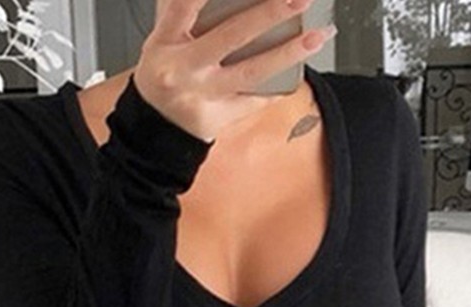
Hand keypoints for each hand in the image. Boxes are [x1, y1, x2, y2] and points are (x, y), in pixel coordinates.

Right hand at [133, 0, 334, 141]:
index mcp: (166, 42)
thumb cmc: (163, 75)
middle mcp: (184, 69)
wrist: (154, 130)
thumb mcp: (161, 40)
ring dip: (288, 53)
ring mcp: (203, 96)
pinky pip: (254, 101)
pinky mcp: (218, 117)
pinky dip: (279, 86)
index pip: (184, 5)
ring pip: (250, 72)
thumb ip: (183, 12)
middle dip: (268, 14)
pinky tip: (300, 72)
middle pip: (230, 37)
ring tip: (317, 36)